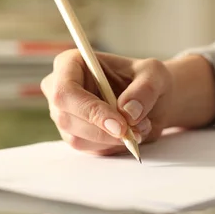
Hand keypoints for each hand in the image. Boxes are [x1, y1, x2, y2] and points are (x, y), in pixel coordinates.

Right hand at [41, 50, 214, 154]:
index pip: (66, 91)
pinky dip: (112, 147)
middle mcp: (60, 89)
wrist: (151, 99)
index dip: (90, 110)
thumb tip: (128, 112)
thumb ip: (145, 89)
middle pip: (66, 118)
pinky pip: (88, 149)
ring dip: (111, 140)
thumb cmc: (146, 79)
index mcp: (70, 64)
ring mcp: (64, 115)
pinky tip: (129, 134)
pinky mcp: (74, 135)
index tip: (120, 125)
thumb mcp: (154, 74)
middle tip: (135, 133)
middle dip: (103, 131)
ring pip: (77, 138)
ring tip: (139, 128)